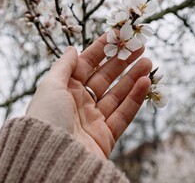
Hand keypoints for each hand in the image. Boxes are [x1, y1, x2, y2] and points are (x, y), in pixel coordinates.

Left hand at [26, 33, 151, 158]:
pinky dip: (135, 98)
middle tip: (140, 46)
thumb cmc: (46, 118)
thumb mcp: (50, 86)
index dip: (102, 49)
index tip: (118, 35)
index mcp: (64, 89)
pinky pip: (124, 114)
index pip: (86, 64)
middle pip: (105, 77)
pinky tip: (145, 82)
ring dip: (133, 77)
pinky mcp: (106, 136)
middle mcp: (79, 103)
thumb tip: (72, 48)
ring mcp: (94, 119)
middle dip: (122, 61)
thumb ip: (63, 66)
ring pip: (118, 94)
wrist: (50, 159)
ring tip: (148, 61)